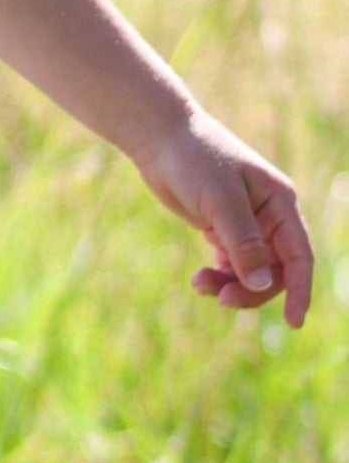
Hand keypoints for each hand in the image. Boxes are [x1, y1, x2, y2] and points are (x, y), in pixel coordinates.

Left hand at [132, 106, 312, 329]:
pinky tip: (200, 277)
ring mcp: (246, 224)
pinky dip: (219, 276)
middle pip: (275, 270)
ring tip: (199, 283)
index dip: (299, 290)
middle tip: (219, 298)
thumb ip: (244, 244)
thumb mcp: (221, 202)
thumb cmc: (195, 161)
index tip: (293, 322)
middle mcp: (269, 216)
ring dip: (230, 285)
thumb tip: (265, 283)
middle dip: (251, 290)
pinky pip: (231, 264)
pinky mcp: (222, 229)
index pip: (300, 256)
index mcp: (280, 204)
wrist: (162, 140)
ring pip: (251, 271)